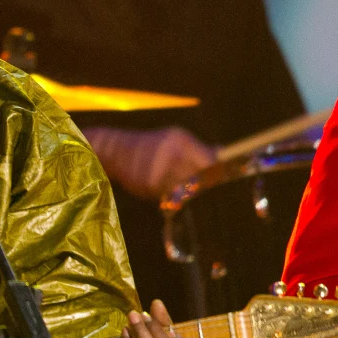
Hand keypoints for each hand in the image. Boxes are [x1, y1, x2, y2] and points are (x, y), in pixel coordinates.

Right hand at [82, 126, 216, 199]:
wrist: (114, 150)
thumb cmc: (149, 145)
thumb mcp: (173, 139)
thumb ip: (198, 149)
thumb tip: (223, 154)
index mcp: (181, 142)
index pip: (210, 162)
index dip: (219, 174)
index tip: (223, 181)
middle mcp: (172, 155)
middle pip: (201, 178)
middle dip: (207, 187)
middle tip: (209, 193)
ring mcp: (160, 171)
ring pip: (187, 190)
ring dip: (190, 195)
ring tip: (189, 194)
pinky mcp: (150, 185)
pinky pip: (170, 197)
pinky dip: (174, 198)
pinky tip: (171, 194)